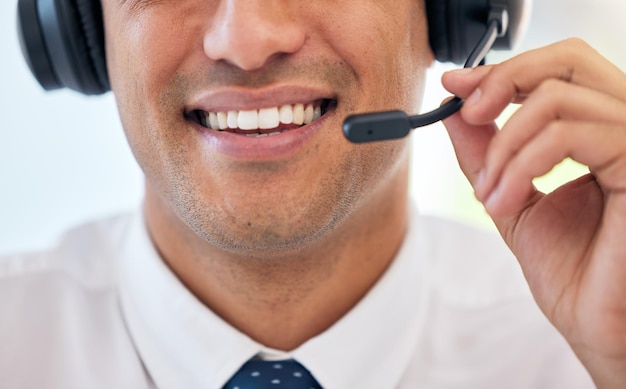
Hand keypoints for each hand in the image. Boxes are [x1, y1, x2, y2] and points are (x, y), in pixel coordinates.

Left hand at [441, 38, 625, 387]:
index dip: (504, 70)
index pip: (560, 71)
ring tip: (489, 195)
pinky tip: (503, 201)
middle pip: (568, 60)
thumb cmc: (573, 272)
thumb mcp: (512, 197)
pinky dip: (520, 164)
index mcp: (601, 132)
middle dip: (503, 81)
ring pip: (556, 98)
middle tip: (467, 113)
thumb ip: (487, 153)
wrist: (601, 327)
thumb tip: (455, 109)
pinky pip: (567, 135)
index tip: (456, 86)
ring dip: (502, 148)